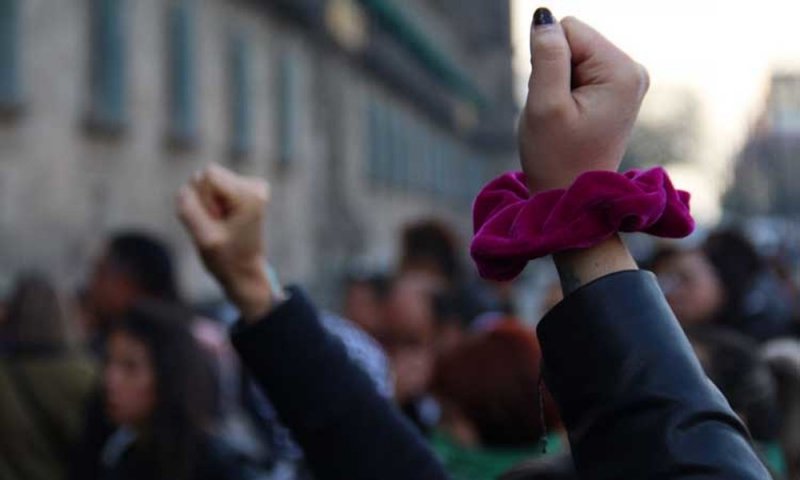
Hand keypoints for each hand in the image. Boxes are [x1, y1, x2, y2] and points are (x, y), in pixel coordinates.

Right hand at [176, 164, 276, 320]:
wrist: (244, 271)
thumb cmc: (227, 258)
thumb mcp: (203, 238)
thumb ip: (188, 209)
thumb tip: (183, 189)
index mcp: (249, 195)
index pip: (207, 175)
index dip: (202, 199)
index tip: (214, 220)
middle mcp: (254, 186)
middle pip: (206, 175)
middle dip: (204, 201)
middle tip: (217, 225)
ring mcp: (250, 187)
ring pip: (206, 182)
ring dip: (206, 205)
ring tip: (220, 225)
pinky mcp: (243, 191)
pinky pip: (211, 189)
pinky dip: (211, 206)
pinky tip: (223, 222)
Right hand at [520, 12, 648, 191]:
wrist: (573, 199)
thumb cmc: (557, 158)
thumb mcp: (545, 105)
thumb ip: (546, 56)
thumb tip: (543, 17)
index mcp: (622, 71)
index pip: (569, 29)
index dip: (548, 61)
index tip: (555, 100)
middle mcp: (633, 70)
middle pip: (573, 41)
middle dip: (555, 72)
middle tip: (559, 113)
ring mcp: (627, 81)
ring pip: (572, 56)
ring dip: (558, 84)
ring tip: (566, 119)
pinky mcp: (616, 91)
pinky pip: (578, 72)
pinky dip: (566, 92)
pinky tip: (572, 119)